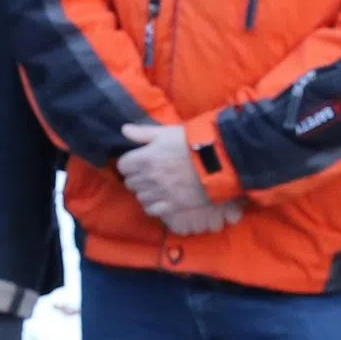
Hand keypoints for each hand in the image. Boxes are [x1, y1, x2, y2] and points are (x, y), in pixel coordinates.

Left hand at [116, 120, 234, 231]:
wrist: (218, 162)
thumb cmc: (192, 143)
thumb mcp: (167, 132)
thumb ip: (143, 133)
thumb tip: (124, 129)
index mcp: (145, 158)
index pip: (122, 165)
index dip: (129, 163)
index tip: (138, 161)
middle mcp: (149, 177)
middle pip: (130, 182)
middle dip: (137, 177)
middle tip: (148, 173)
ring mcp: (160, 193)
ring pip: (140, 197)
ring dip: (145, 191)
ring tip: (156, 186)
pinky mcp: (172, 205)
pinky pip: (152, 210)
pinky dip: (153, 205)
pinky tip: (161, 199)